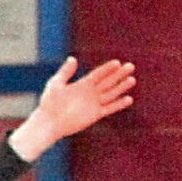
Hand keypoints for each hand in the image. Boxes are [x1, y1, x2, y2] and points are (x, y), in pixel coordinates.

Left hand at [8, 57, 137, 159]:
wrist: (49, 122)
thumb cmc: (49, 102)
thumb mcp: (56, 84)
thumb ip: (65, 72)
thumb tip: (73, 58)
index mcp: (82, 84)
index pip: (98, 74)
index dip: (107, 68)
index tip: (117, 62)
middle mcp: (90, 93)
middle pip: (108, 82)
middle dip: (119, 74)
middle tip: (130, 66)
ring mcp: (94, 103)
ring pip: (111, 93)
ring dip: (121, 87)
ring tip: (132, 79)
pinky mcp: (95, 115)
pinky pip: (110, 108)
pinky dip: (119, 104)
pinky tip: (129, 99)